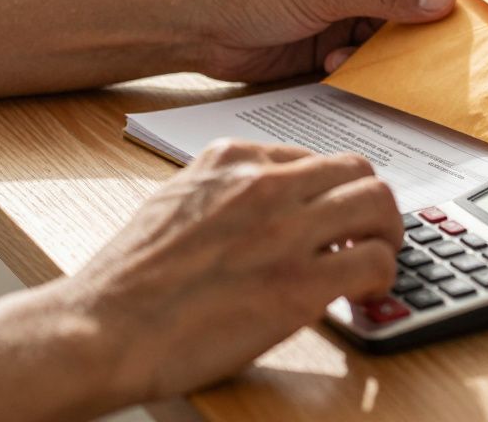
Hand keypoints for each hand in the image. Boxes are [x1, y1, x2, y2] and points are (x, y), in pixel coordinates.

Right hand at [68, 140, 401, 402]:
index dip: (333, 192)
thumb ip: (225, 191)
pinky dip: (382, 276)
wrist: (100, 330)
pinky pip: (374, 262)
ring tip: (375, 262)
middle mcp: (264, 184)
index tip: (335, 217)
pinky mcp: (299, 285)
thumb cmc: (128, 280)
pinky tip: (364, 295)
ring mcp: (285, 231)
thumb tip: (267, 204)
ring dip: (387, 235)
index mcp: (232, 160)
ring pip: (378, 206)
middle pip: (358, 173)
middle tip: (371, 235)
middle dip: (372, 205)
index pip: (316, 158)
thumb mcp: (175, 201)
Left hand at [188, 0, 454, 82]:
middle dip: (422, 26)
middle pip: (412, 2)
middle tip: (443, 51)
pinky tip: (332, 65)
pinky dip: (359, 65)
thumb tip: (442, 1)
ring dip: (385, 52)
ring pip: (390, 35)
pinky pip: (365, 57)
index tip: (476, 10)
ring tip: (367, 58)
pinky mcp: (331, 43)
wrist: (196, 29)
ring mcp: (344, 11)